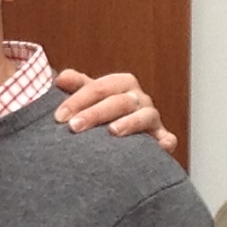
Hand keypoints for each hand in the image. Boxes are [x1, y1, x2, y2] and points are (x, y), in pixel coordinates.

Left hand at [55, 68, 174, 151]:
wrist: (124, 134)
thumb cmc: (103, 111)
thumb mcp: (90, 95)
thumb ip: (76, 85)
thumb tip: (60, 78)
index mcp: (121, 84)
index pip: (99, 87)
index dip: (78, 100)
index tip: (59, 116)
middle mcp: (138, 97)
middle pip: (118, 101)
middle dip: (95, 113)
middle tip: (74, 127)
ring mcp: (152, 117)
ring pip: (144, 116)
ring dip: (130, 122)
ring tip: (112, 132)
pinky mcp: (162, 137)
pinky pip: (167, 138)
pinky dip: (165, 141)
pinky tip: (160, 147)